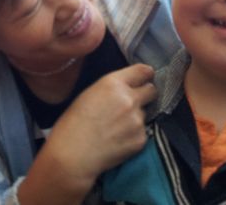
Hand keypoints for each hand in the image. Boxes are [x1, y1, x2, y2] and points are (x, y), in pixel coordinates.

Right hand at [19, 64, 155, 202]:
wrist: (73, 153)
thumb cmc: (73, 122)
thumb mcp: (89, 94)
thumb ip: (112, 88)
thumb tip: (128, 89)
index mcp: (113, 83)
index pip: (143, 71)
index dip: (145, 75)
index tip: (144, 78)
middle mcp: (130, 99)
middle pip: (152, 90)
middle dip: (145, 94)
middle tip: (133, 102)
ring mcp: (137, 120)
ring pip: (145, 113)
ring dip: (136, 116)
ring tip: (117, 127)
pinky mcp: (141, 139)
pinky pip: (143, 132)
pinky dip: (133, 134)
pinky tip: (118, 139)